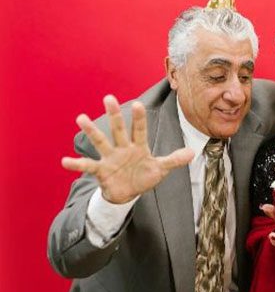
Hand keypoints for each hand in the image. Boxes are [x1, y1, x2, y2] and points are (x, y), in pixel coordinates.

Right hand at [61, 95, 193, 203]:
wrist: (128, 194)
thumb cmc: (143, 177)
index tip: (138, 104)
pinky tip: (65, 161)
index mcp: (138, 147)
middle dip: (114, 115)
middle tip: (108, 97)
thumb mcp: (160, 169)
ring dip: (92, 131)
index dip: (139, 119)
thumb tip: (192, 152)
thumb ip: (174, 160)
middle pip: (118, 130)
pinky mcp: (101, 170)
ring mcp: (110, 158)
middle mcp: (123, 148)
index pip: (139, 130)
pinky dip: (77, 164)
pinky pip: (88, 166)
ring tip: (81, 117)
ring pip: (101, 142)